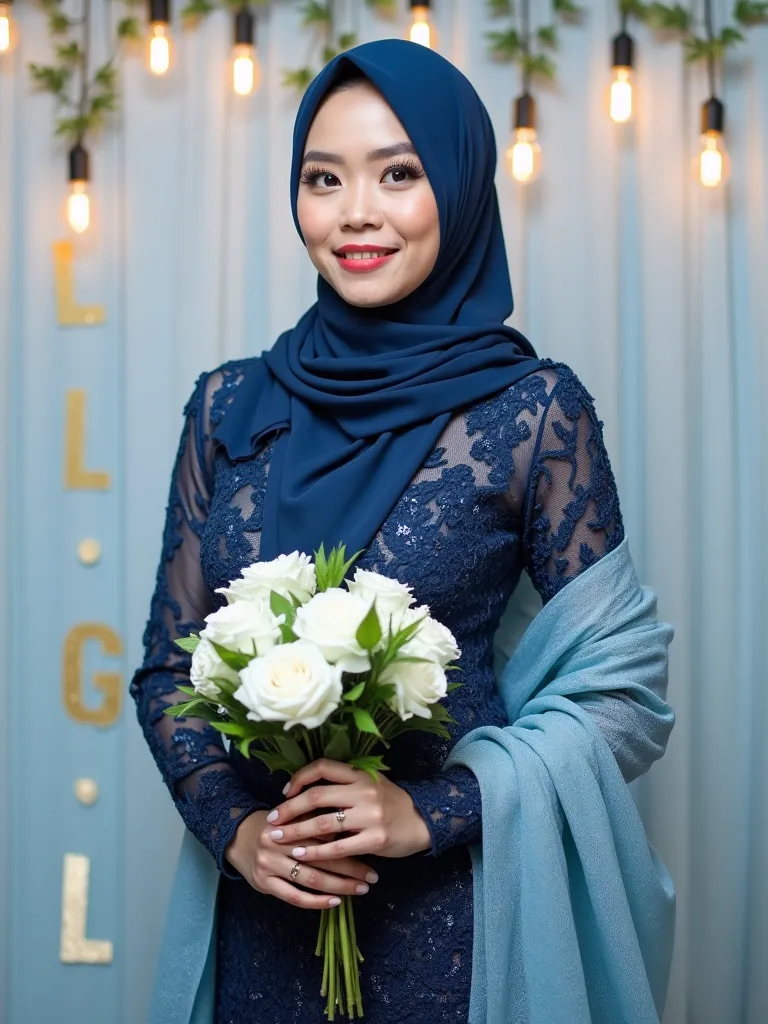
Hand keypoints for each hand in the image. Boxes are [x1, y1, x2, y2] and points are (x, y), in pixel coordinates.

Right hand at [224, 809, 379, 910]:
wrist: (237, 835)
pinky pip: (294, 896)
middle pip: (321, 857)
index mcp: (290, 821)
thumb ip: (317, 822)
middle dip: (350, 869)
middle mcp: (278, 842)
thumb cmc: (276, 825)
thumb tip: (353, 829)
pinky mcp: (264, 883)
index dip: (350, 844)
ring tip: (360, 890)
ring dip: (338, 886)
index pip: (324, 834)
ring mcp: (269, 864)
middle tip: (372, 877)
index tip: (372, 851)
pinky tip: (334, 902)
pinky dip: (316, 901)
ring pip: (310, 878)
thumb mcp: (294, 816)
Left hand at [264, 759, 431, 863]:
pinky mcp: (375, 838)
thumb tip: (308, 790)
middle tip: (272, 819)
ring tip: (279, 838)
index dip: (300, 777)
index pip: (323, 767)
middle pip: (317, 796)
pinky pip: (338, 846)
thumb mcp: (371, 784)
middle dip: (289, 808)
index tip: (286, 791)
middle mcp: (364, 791)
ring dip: (297, 831)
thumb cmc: (391, 803)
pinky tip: (301, 854)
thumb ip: (346, 784)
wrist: (423, 821)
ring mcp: (370, 815)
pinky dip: (316, 850)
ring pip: (323, 822)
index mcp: (360, 774)